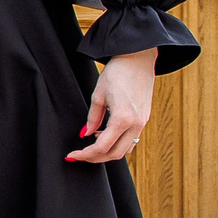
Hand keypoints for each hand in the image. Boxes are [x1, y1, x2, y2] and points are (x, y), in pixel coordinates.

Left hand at [69, 47, 157, 163]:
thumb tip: (85, 134)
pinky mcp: (145, 119)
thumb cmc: (117, 73)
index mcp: (123, 119)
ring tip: (91, 144)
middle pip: (115, 154)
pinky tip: (105, 135)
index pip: (102, 147)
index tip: (72, 155)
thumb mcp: (98, 95)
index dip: (85, 154)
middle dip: (95, 158)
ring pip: (126, 150)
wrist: (138, 60)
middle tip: (80, 155)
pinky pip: (132, 140)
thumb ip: (92, 118)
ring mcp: (143, 122)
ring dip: (108, 152)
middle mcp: (136, 124)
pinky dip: (118, 144)